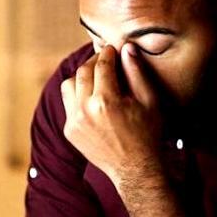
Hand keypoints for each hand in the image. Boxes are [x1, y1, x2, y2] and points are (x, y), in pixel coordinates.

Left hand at [60, 44, 162, 183]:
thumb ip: (136, 73)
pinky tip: (93, 100)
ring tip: (95, 79)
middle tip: (105, 60)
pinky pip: (68, 104)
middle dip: (94, 62)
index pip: (101, 65)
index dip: (107, 53)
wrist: (135, 169)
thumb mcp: (149, 101)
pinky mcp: (70, 131)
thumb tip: (127, 48)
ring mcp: (74, 122)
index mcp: (106, 100)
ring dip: (81, 78)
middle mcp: (85, 110)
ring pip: (68, 85)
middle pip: (83, 72)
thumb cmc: (148, 134)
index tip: (112, 49)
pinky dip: (78, 97)